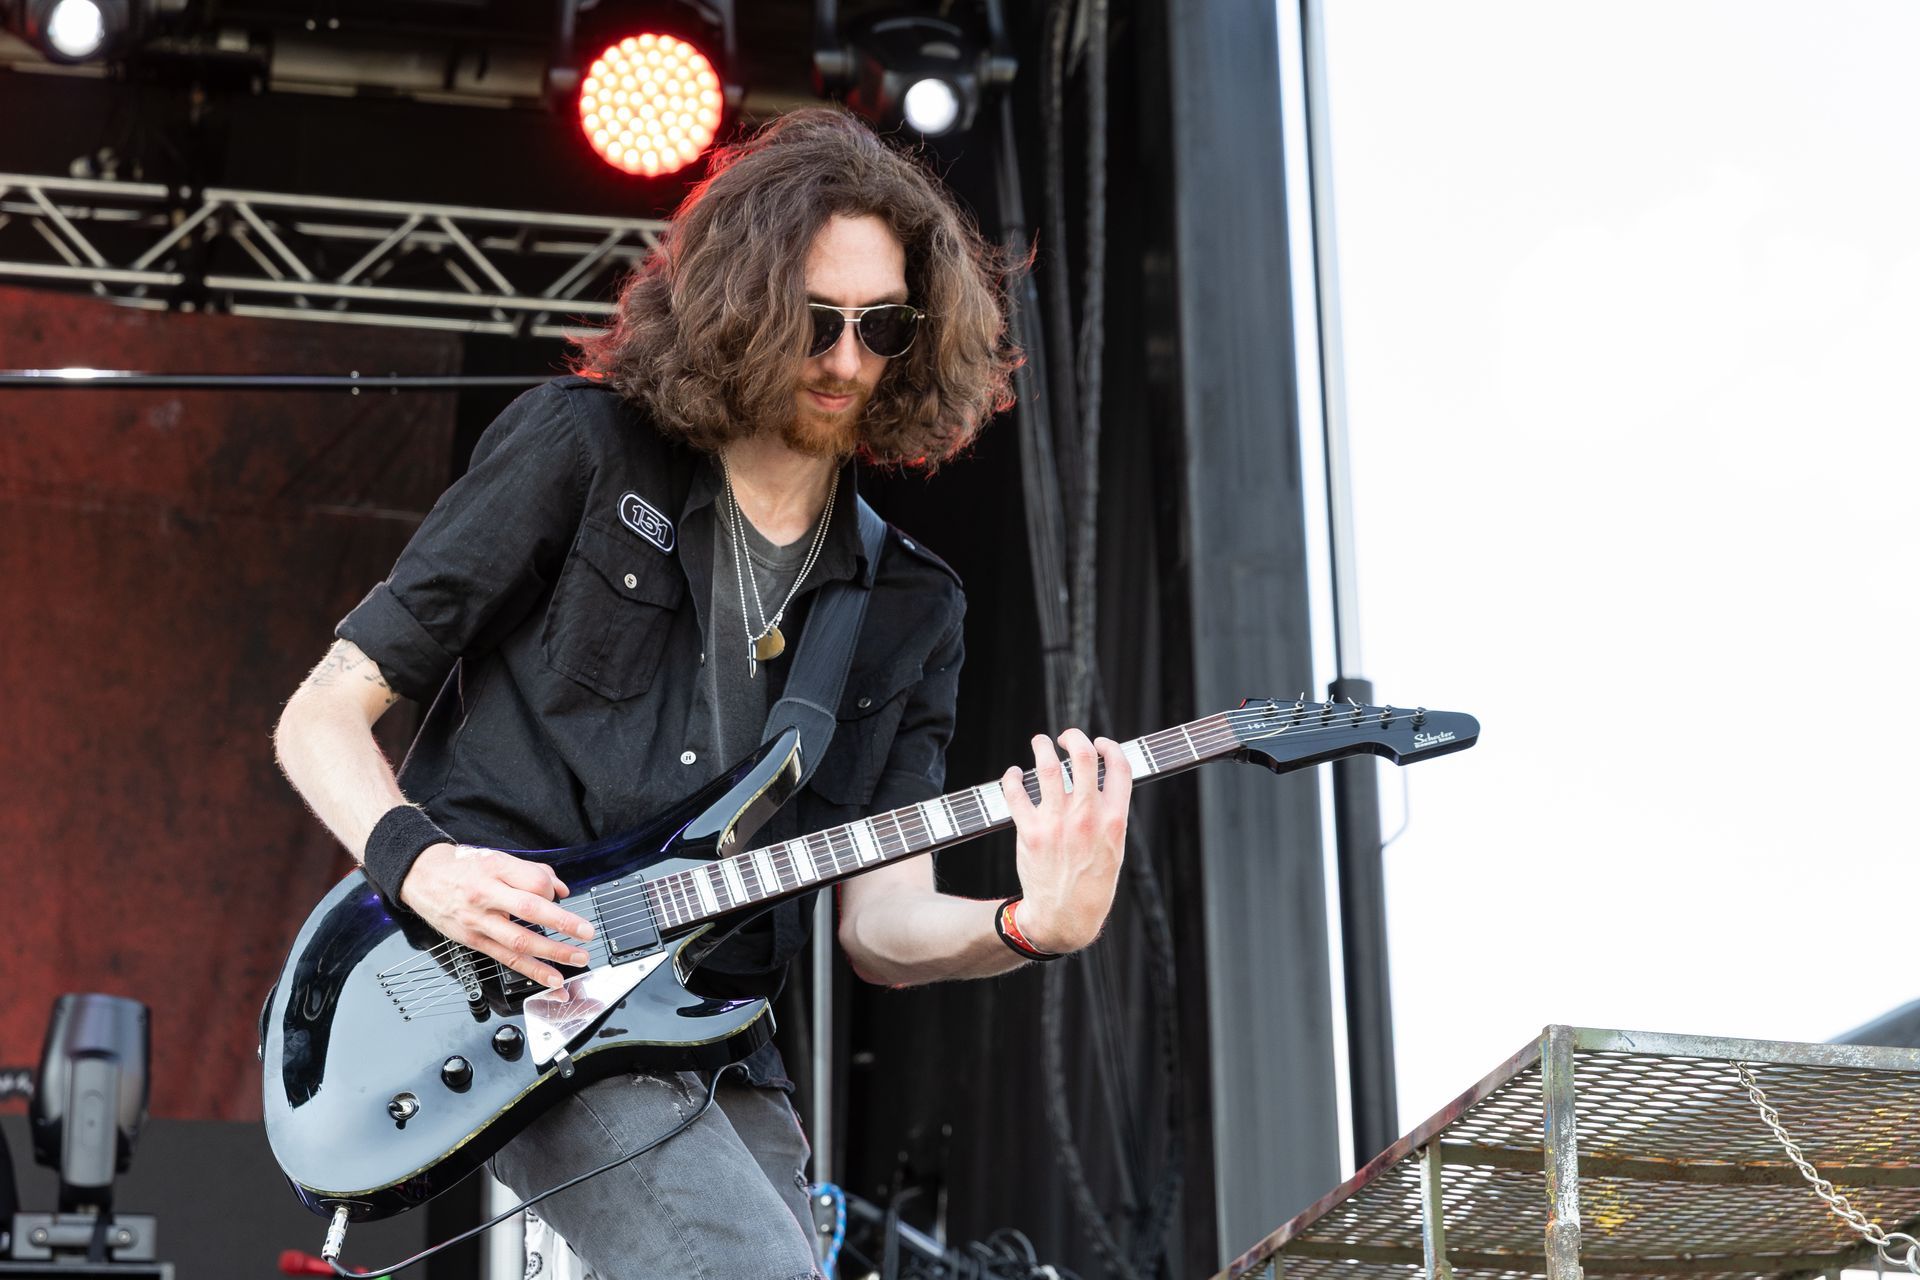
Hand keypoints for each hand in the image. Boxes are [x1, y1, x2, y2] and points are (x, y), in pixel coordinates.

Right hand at [399, 843, 595, 987]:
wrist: (420, 875)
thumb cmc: (463, 867)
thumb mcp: (497, 857)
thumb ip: (532, 872)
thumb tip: (561, 889)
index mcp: (495, 869)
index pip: (534, 881)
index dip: (552, 891)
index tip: (561, 897)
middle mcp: (486, 895)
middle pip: (529, 910)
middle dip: (563, 923)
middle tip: (587, 933)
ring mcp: (478, 921)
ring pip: (519, 941)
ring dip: (552, 953)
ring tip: (577, 959)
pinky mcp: (472, 940)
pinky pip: (506, 958)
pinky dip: (531, 970)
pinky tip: (551, 979)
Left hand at [1001, 729, 1132, 954]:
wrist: (1065, 918)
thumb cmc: (1093, 886)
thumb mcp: (1115, 850)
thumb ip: (1111, 816)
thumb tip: (1103, 785)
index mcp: (1114, 820)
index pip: (1119, 766)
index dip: (1110, 746)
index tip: (1100, 743)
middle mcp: (1087, 817)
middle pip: (1084, 756)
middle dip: (1074, 737)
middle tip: (1066, 736)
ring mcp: (1057, 822)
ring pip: (1048, 766)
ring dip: (1042, 746)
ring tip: (1040, 742)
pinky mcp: (1030, 832)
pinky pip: (1016, 793)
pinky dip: (1013, 777)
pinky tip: (1014, 774)